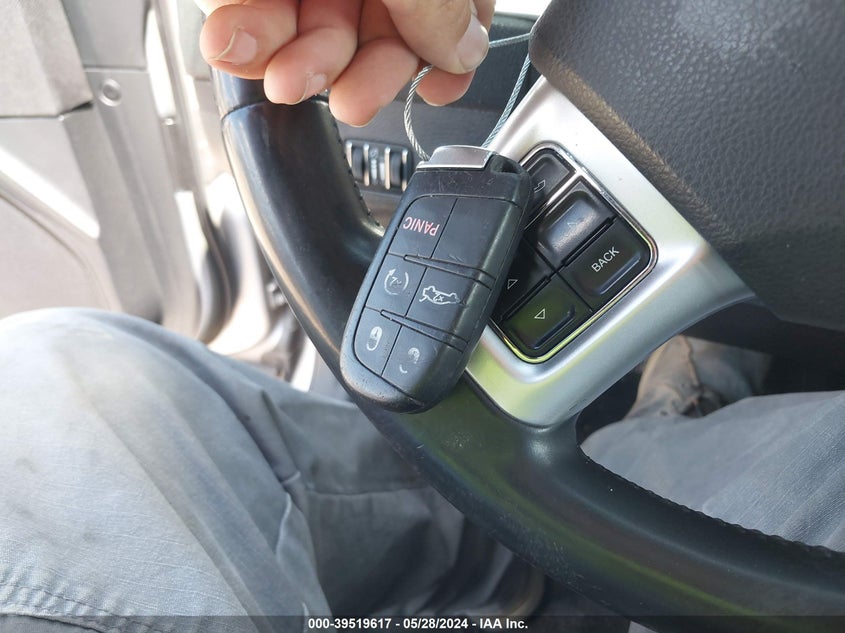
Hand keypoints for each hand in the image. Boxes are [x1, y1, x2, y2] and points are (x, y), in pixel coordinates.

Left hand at [196, 0, 494, 125]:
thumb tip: (463, 54)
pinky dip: (241, 40)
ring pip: (315, 31)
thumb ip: (444, 8)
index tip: (439, 89)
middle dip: (361, 75)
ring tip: (280, 79)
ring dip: (298, 67)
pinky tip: (233, 49)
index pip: (450, 12)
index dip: (448, 57)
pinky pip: (252, 14)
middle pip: (381, 32)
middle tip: (349, 99)